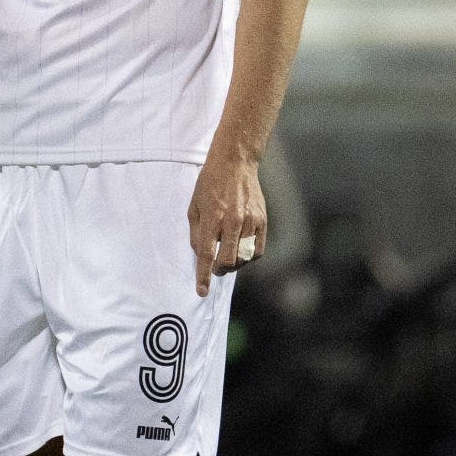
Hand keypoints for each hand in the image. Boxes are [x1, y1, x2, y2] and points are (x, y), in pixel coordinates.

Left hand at [186, 152, 264, 297]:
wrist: (235, 163)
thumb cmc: (210, 184)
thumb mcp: (194, 206)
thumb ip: (196, 233)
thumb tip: (201, 255)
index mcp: (212, 217)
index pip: (206, 254)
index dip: (203, 276)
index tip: (202, 291)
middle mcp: (232, 221)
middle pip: (227, 260)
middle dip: (219, 270)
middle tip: (215, 268)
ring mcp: (250, 221)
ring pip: (244, 258)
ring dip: (233, 264)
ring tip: (228, 256)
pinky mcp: (262, 221)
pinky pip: (258, 250)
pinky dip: (249, 257)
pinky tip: (242, 251)